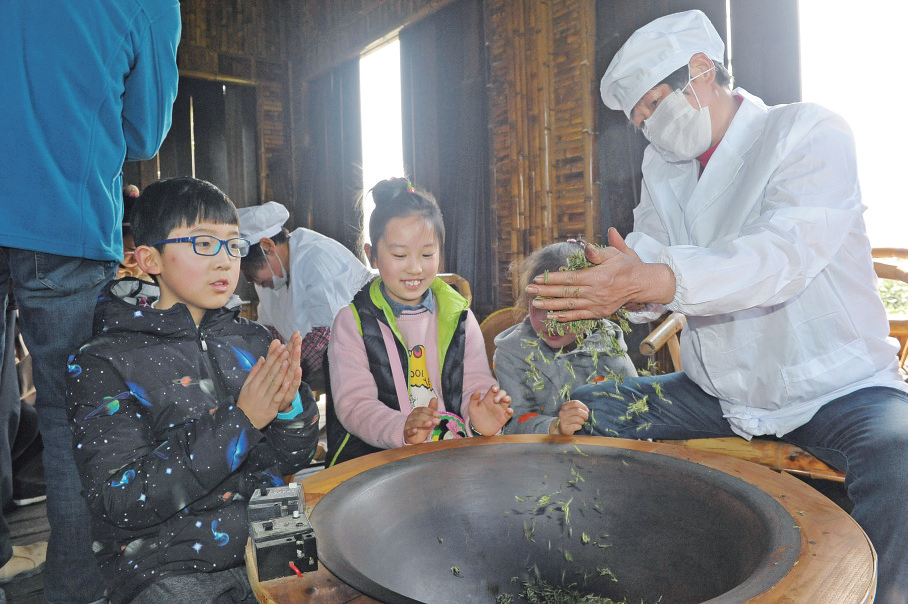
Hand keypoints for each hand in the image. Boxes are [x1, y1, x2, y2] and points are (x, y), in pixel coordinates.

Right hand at [237, 333, 302, 428]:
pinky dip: (282, 390)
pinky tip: (287, 382)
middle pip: (270, 373)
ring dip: (281, 372)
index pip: (265, 367)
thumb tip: (262, 358)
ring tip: (287, 360)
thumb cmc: (246, 402)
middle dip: (279, 361)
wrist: (244, 422)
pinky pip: (277, 397)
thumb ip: (254, 372)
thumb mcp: (246, 386)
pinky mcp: (271, 409)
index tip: (280, 347)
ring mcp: (265, 399)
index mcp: (253, 383)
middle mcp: (259, 390)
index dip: (273, 357)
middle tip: (286, 349)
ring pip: (274, 384)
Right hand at [404, 398, 440, 444]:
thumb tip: (434, 399)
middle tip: (436, 420)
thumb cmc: (421, 426)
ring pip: (415, 423)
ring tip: (429, 424)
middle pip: (420, 416)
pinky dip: (412, 431)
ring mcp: (408, 425)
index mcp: (416, 412)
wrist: (412, 436)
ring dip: (422, 423)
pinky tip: (415, 430)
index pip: (423, 410)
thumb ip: (431, 409)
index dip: (430, 411)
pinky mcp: (407, 433)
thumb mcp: (427, 417)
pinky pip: (408, 432)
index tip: (437, 414)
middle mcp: (411, 417)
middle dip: (429, 418)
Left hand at [468, 385, 512, 435]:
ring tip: (505, 400)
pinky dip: (511, 411)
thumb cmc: (476, 417)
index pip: (494, 389)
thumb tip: (477, 390)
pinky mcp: (504, 417)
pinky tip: (508, 410)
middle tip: (495, 400)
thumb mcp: (472, 408)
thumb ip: (473, 399)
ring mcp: (501, 410)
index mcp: (489, 398)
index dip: (495, 387)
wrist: (479, 430)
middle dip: (501, 394)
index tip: (494, 389)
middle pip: (502, 393)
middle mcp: (496, 402)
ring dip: (508, 399)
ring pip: (508, 401)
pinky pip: (510, 413)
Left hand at [525, 228, 675, 320]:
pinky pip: (580, 315)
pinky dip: (565, 317)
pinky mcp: (600, 312)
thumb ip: (598, 252)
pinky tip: (552, 316)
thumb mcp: (614, 253)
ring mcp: (597, 304)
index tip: (538, 278)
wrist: (641, 284)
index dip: (552, 279)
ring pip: (570, 306)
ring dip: (551, 305)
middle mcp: (596, 292)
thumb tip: (586, 247)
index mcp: (598, 276)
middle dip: (545, 291)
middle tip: (529, 289)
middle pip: (566, 292)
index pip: (570, 278)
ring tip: (536, 303)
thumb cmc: (625, 265)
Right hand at [549, 400, 588, 435]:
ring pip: (578, 419)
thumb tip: (587, 410)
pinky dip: (579, 427)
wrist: (559, 428)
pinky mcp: (565, 429)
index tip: (586, 410)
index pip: (575, 403)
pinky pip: (577, 426)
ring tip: (580, 422)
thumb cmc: (569, 418)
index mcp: (564, 406)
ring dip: (582, 421)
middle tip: (585, 418)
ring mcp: (563, 421)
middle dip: (585, 414)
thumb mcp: (571, 410)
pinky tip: (577, 427)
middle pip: (578, 411)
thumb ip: (578, 408)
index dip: (583, 406)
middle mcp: (562, 413)